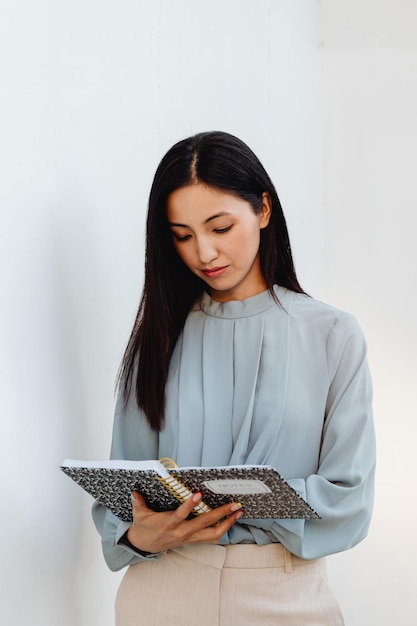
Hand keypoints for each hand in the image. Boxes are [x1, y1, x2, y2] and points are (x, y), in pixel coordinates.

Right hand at [126, 491, 243, 553]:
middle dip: (221, 514)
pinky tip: (232, 520)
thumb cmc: (144, 526)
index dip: (190, 505)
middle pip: (205, 524)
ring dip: (228, 523)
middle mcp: (182, 532)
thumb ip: (138, 502)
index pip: (181, 514)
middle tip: (234, 504)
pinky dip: (223, 528)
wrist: (144, 545)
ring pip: (213, 534)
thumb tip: (134, 492)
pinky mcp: (193, 540)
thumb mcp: (139, 514)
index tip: (199, 494)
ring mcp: (189, 538)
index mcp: (169, 523)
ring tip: (239, 512)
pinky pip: (212, 537)